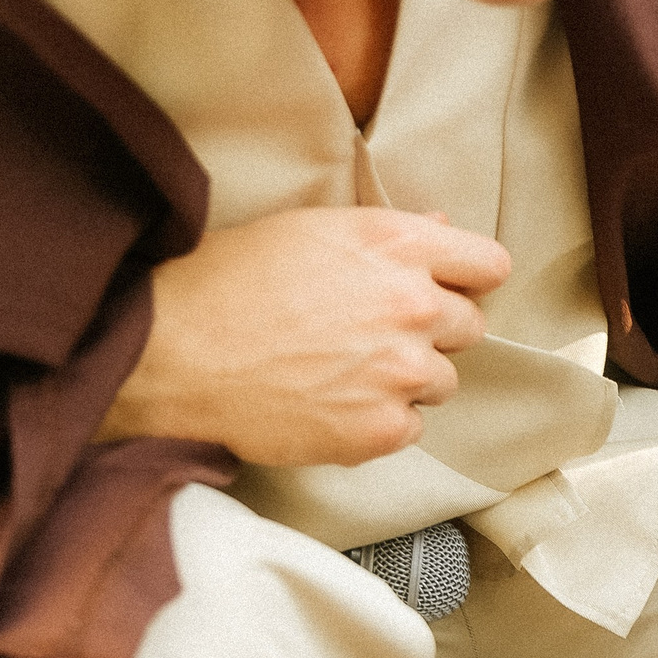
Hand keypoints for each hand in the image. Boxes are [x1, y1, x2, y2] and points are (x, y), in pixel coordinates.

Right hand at [100, 207, 511, 467]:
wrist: (167, 353)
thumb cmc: (224, 283)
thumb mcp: (307, 232)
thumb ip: (387, 236)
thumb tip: (441, 230)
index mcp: (397, 246)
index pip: (490, 265)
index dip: (468, 280)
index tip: (447, 291)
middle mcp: (413, 305)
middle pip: (471, 327)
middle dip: (433, 332)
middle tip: (372, 334)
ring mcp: (403, 371)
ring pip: (443, 381)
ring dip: (406, 380)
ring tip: (341, 370)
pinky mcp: (384, 427)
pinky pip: (411, 426)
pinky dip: (379, 421)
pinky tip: (330, 403)